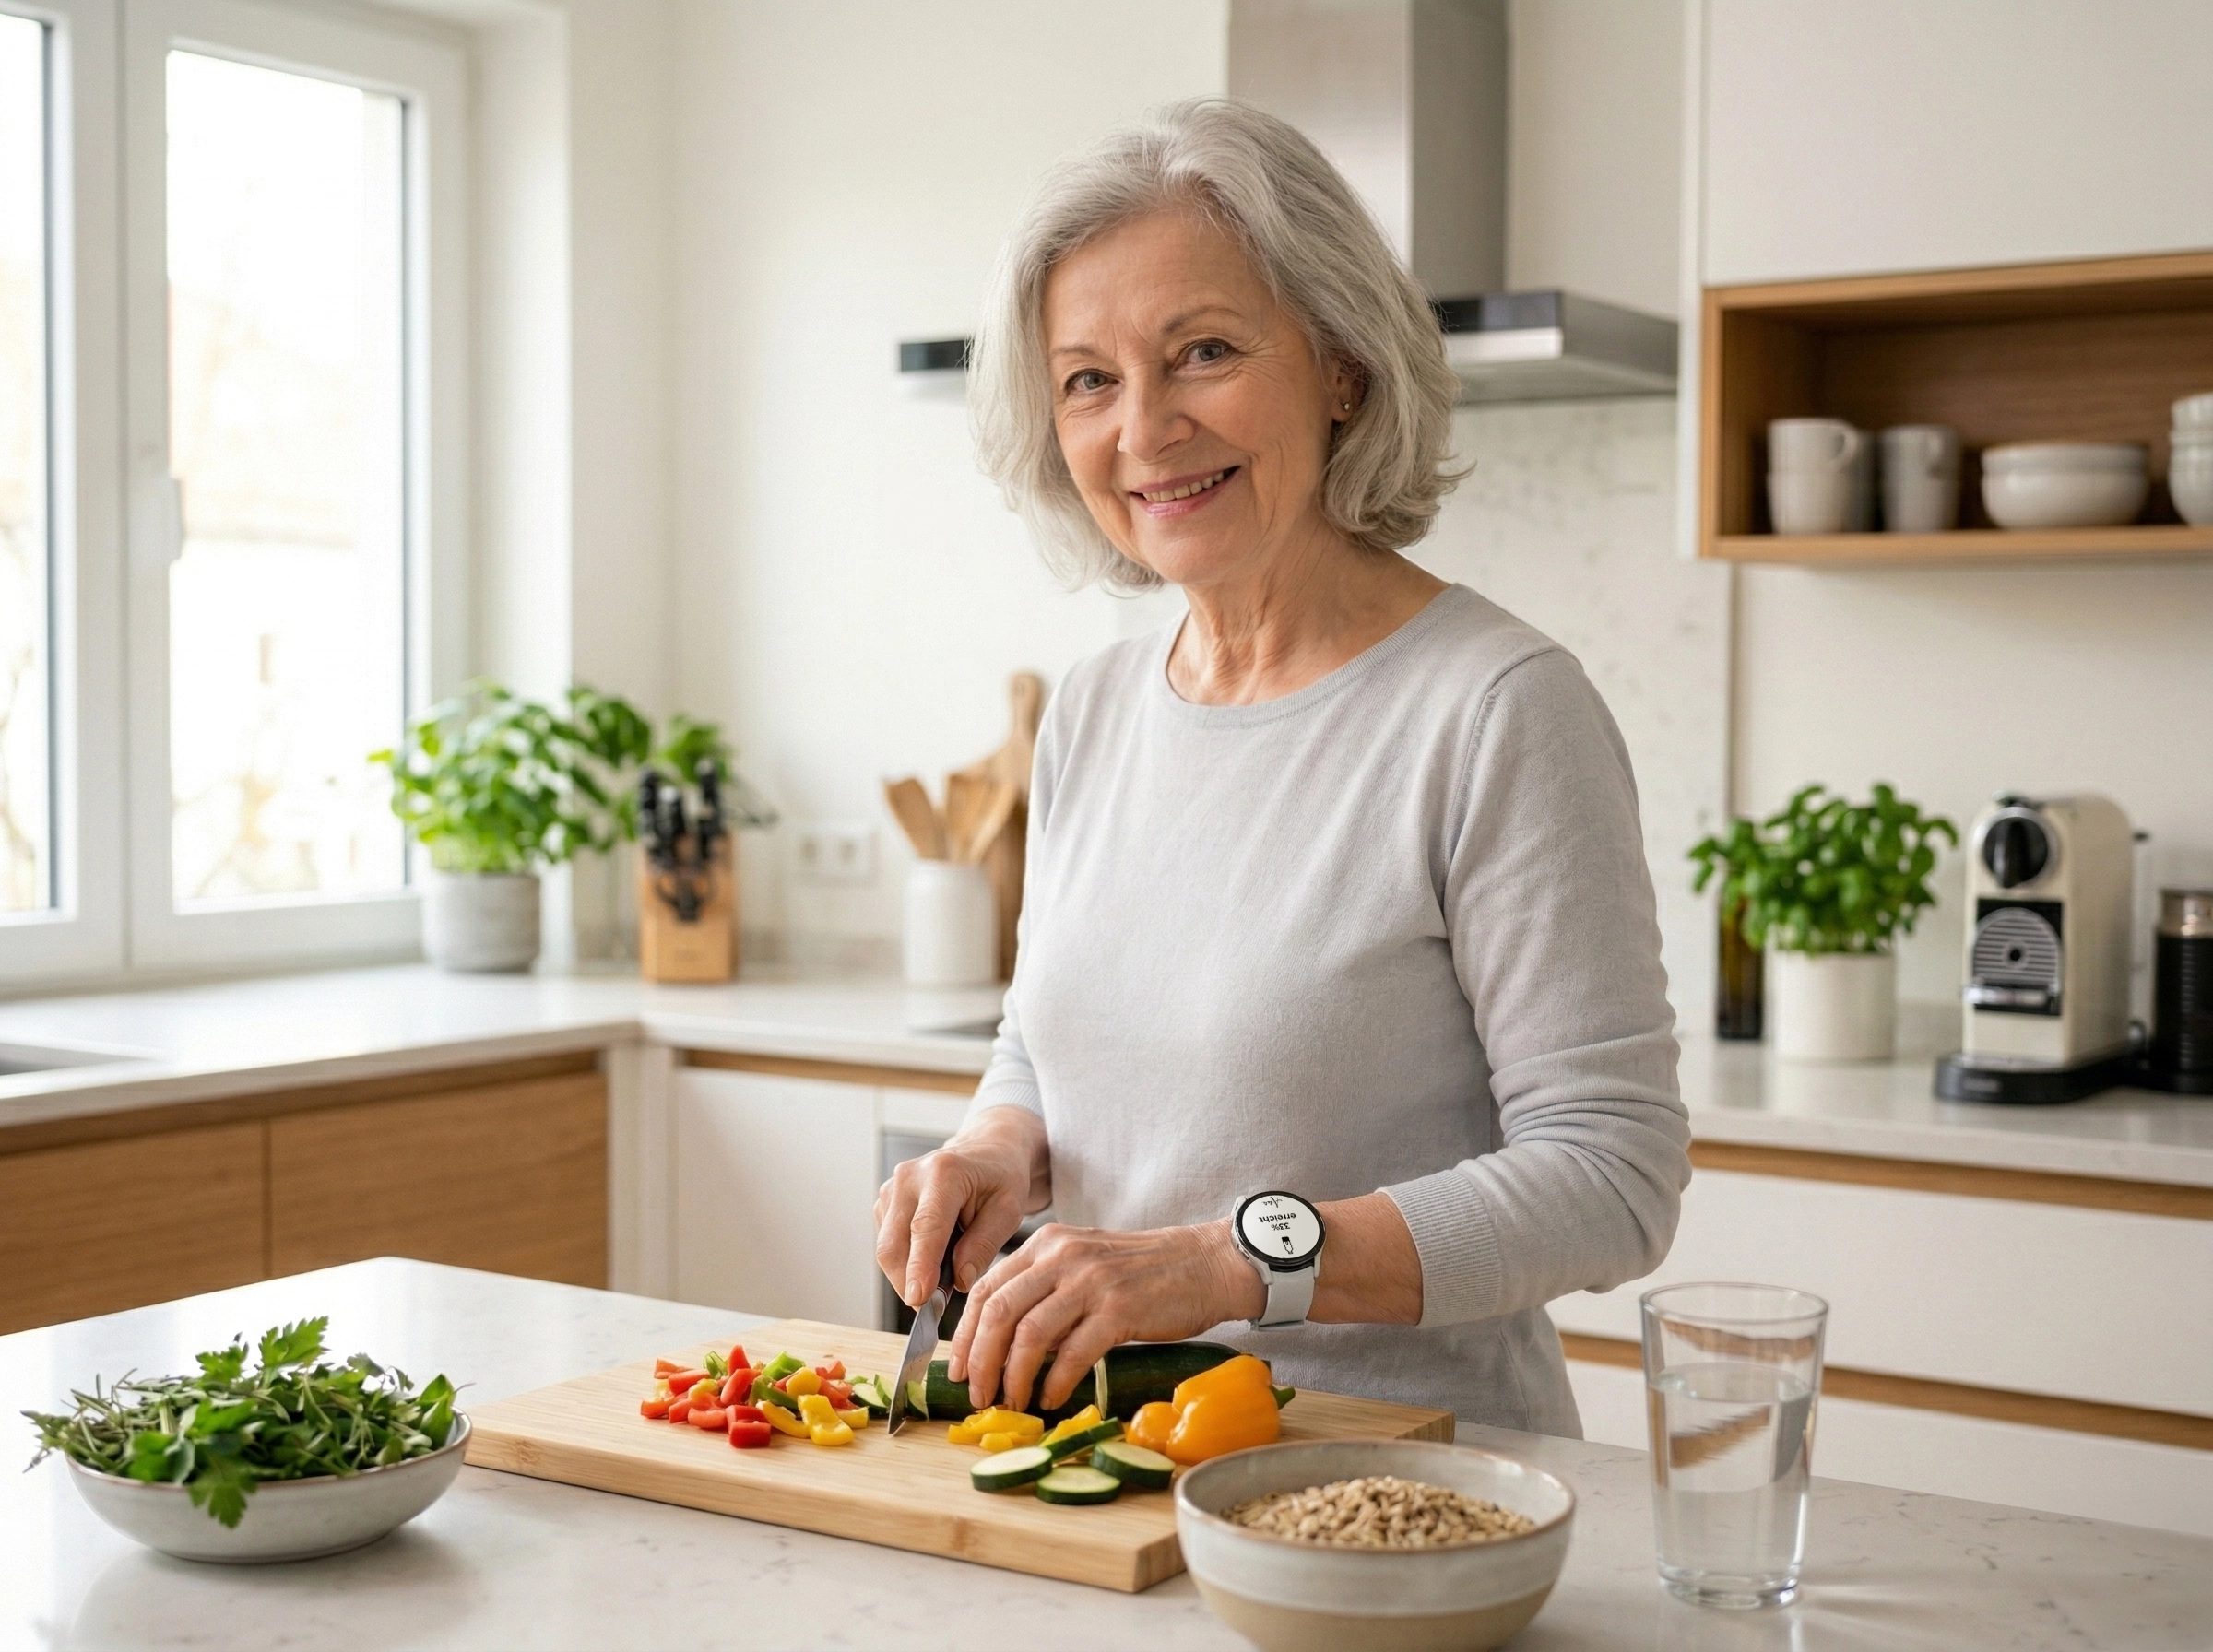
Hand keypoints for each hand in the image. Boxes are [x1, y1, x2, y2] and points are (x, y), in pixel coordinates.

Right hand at [875, 1107, 1043, 1308]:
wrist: (986, 1151)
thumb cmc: (1001, 1179)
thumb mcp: (1009, 1210)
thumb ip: (984, 1245)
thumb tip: (960, 1281)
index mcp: (944, 1173)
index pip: (925, 1228)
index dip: (920, 1267)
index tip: (919, 1300)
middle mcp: (909, 1177)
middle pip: (894, 1244)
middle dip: (909, 1283)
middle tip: (934, 1309)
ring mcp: (891, 1189)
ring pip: (887, 1249)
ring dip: (908, 1275)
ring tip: (941, 1280)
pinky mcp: (885, 1202)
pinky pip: (888, 1244)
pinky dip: (906, 1263)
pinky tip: (932, 1262)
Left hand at [947, 1220, 1263, 1413]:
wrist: (1206, 1263)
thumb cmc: (1144, 1272)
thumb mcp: (1084, 1265)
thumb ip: (1045, 1291)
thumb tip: (1004, 1344)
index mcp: (1047, 1244)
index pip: (986, 1288)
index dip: (965, 1334)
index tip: (959, 1369)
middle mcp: (1063, 1256)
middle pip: (998, 1311)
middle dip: (980, 1360)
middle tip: (978, 1395)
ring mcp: (1091, 1282)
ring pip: (1029, 1335)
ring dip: (1013, 1378)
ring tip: (1013, 1403)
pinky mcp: (1119, 1309)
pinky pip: (1073, 1354)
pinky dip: (1055, 1383)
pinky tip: (1051, 1399)